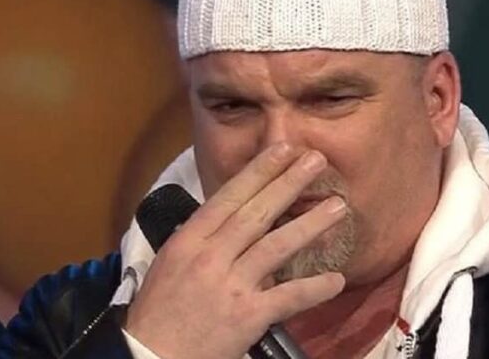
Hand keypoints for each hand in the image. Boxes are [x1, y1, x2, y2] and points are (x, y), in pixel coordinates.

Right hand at [124, 143, 346, 358]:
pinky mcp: (247, 317)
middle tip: (316, 160)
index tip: (283, 150)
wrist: (151, 357)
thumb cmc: (158, 310)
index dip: (259, 171)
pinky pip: (287, 297)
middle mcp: (210, 257)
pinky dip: (313, 288)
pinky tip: (336, 279)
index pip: (228, 197)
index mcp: (189, 241)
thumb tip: (231, 216)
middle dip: (288, 183)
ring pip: (276, 246)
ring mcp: (230, 286)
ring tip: (338, 206)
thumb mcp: (171, 263)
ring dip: (310, 224)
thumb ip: (202, 238)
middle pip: (255, 213)